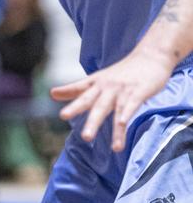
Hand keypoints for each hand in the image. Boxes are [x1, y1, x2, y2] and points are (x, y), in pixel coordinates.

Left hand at [50, 50, 172, 150]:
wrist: (151, 56)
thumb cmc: (122, 72)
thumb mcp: (97, 79)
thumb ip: (76, 89)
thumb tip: (51, 94)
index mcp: (96, 82)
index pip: (79, 89)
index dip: (67, 94)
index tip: (58, 106)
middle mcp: (107, 86)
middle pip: (92, 102)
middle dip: (84, 114)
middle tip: (78, 132)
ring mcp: (122, 89)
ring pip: (112, 109)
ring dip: (112, 129)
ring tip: (109, 146)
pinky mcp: (139, 92)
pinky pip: (131, 105)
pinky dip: (126, 114)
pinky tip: (122, 124)